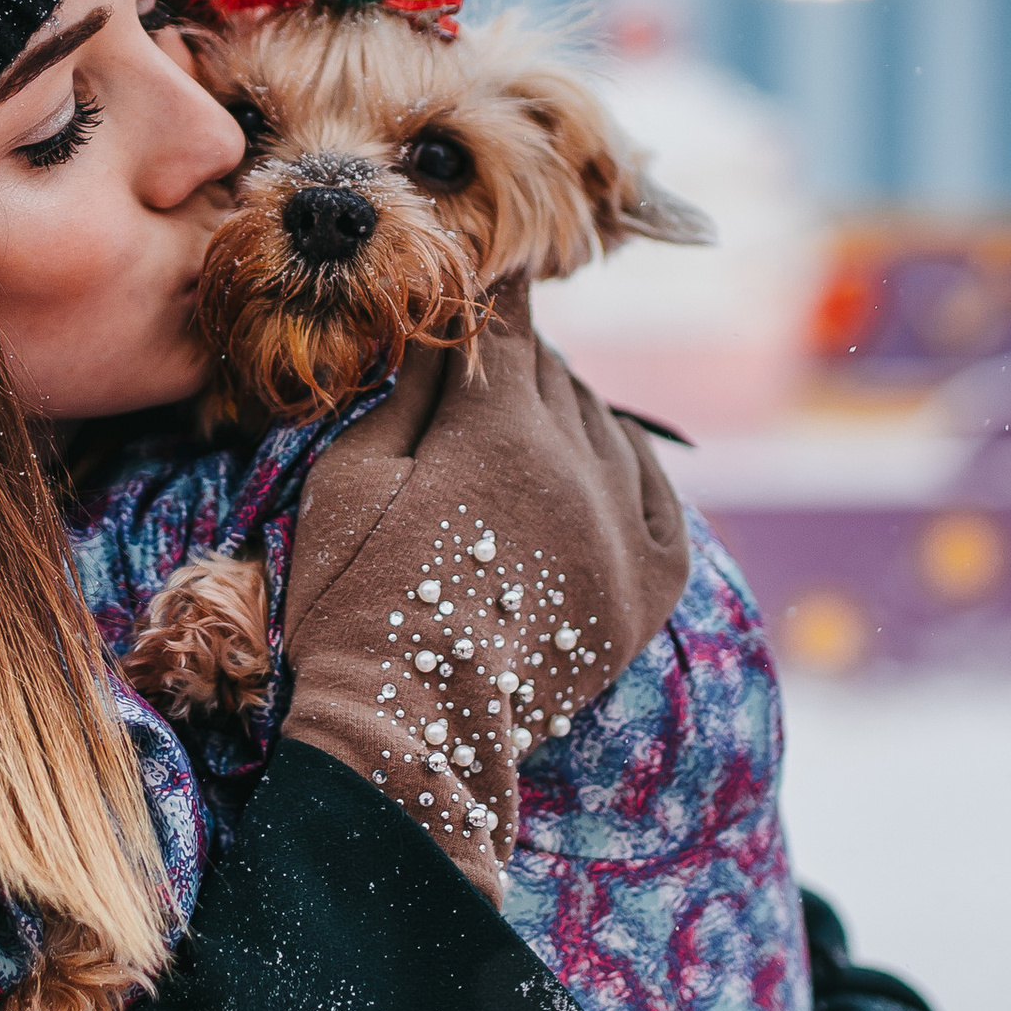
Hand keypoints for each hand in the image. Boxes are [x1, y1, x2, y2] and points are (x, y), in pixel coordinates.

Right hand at [279, 294, 688, 899]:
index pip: (509, 328)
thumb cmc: (357, 603)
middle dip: (518, 367)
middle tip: (483, 375)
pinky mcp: (654, 584)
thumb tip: (442, 321)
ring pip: (606, 428)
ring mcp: (627, 528)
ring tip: (525, 435)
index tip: (487, 276)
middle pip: (558, 376)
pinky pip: (660, 495)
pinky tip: (599, 467)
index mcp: (503, 433)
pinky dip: (630, 470)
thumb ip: (407, 391)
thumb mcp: (350, 480)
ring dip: (568, 416)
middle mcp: (582, 468)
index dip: (494, 298)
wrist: (413, 735)